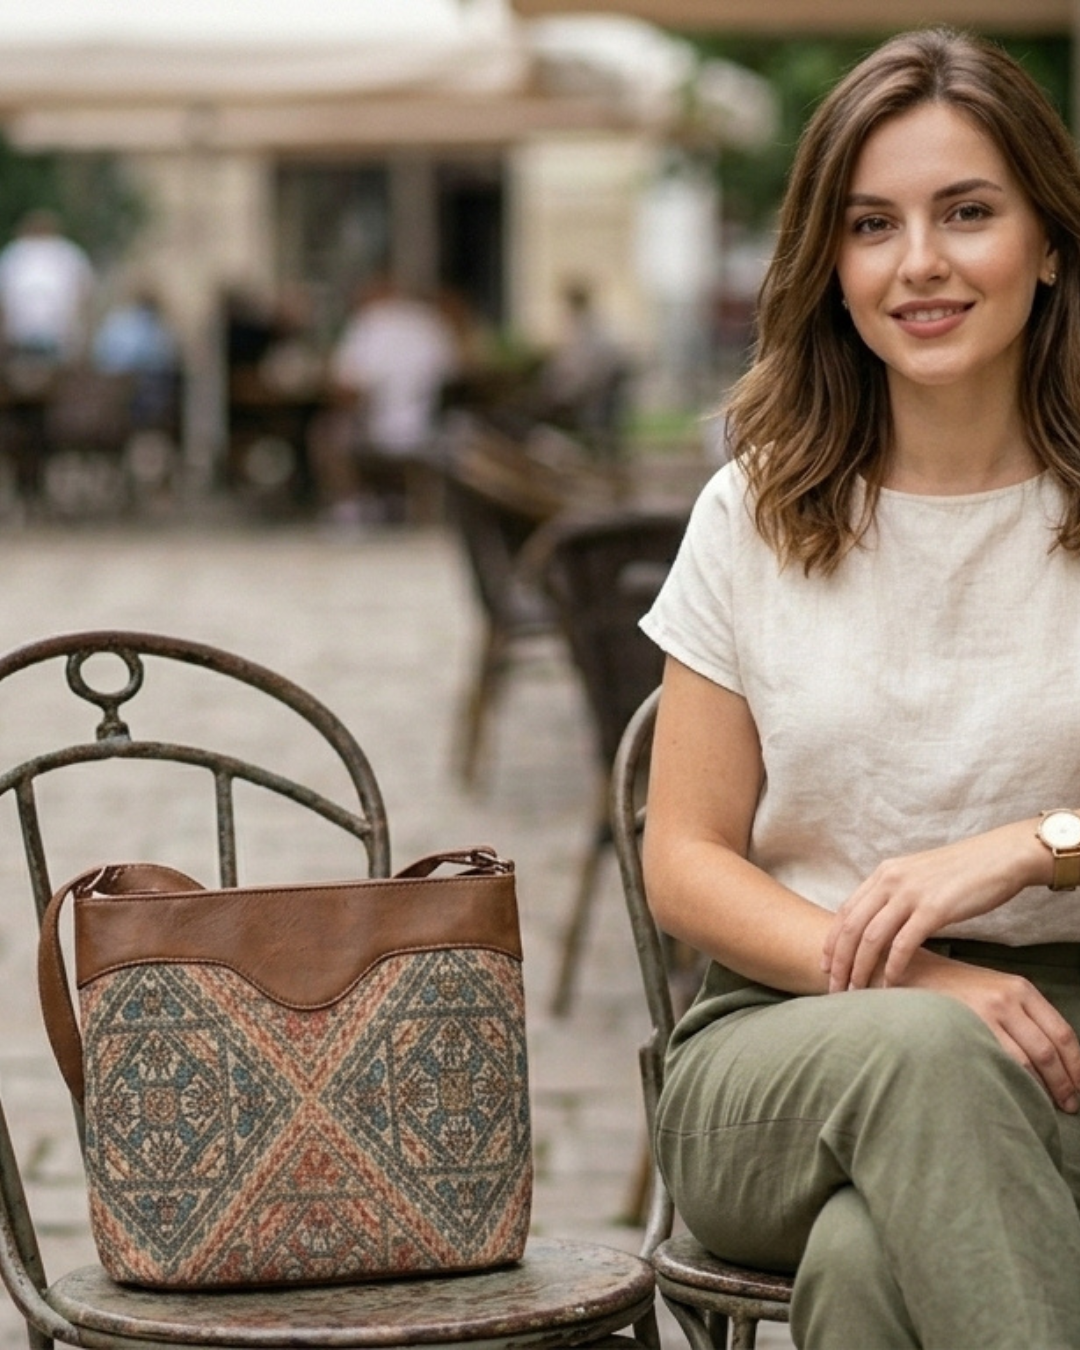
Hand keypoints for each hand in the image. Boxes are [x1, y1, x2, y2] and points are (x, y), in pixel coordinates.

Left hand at [822, 823, 1037, 991]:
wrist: (1000, 857)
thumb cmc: (963, 873)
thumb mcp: (918, 878)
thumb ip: (897, 897)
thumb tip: (882, 927)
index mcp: (884, 873)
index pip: (846, 911)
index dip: (832, 942)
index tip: (826, 966)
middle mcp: (890, 880)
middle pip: (852, 927)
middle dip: (840, 962)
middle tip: (835, 988)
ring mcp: (911, 893)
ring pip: (872, 937)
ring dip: (861, 968)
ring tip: (857, 992)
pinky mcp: (934, 908)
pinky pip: (904, 943)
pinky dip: (894, 966)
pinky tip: (891, 984)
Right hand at [906, 950, 1079, 1112]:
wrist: (910, 971)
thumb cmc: (955, 987)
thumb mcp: (996, 989)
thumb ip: (1024, 1016)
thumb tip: (1054, 1060)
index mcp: (1021, 989)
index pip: (1063, 1034)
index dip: (1076, 1067)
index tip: (1079, 1087)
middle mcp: (1007, 999)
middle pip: (1048, 1052)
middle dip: (1063, 1084)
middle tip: (1068, 1105)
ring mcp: (984, 1013)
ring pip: (1024, 1063)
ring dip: (1037, 1089)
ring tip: (1041, 1107)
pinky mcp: (963, 1027)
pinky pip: (995, 1063)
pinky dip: (1008, 1083)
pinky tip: (1010, 1094)